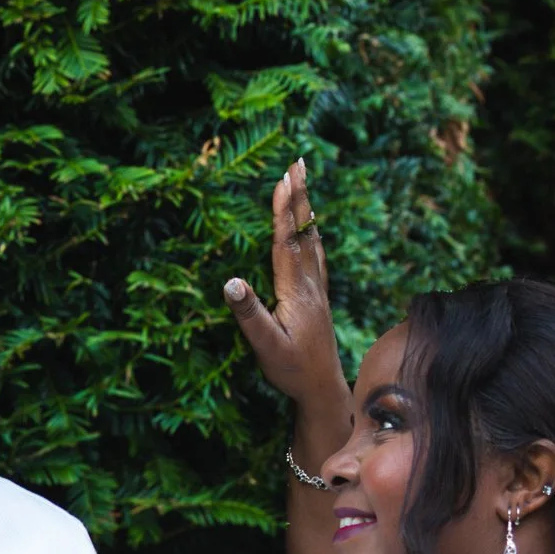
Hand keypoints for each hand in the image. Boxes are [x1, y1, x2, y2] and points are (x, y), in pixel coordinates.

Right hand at [222, 157, 350, 418]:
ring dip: (306, 211)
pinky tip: (314, 231)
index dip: (283, 211)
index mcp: (295, 292)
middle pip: (304, 233)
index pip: (286, 243)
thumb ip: (250, 314)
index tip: (282, 180)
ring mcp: (318, 291)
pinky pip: (317, 257)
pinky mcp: (319, 300)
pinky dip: (312, 236)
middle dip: (299, 197)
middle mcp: (310, 285)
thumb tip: (230, 281)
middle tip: (298, 163)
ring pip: (312, 241)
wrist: (323, 390)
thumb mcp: (266, 347)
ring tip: (303, 184)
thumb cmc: (292, 371)